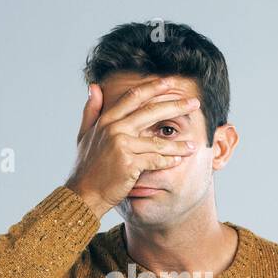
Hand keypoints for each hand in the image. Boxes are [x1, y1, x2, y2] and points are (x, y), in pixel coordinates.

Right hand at [64, 76, 199, 218]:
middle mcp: (114, 129)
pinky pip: (155, 160)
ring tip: (192, 145)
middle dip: (176, 106)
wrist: (83, 193)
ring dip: (177, 144)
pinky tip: (178, 161)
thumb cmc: (86, 166)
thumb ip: (91, 110)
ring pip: (157, 141)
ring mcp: (122, 146)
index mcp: (106, 120)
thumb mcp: (84, 135)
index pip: (134, 97)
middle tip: (195, 103)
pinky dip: (167, 161)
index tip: (170, 83)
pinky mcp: (129, 164)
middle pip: (151, 112)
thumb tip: (95, 86)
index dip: (153, 87)